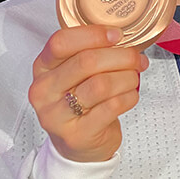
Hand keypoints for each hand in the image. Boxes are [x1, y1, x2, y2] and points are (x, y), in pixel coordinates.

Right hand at [29, 25, 148, 161]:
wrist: (78, 143)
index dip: (93, 35)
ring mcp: (57, 115)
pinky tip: (130, 95)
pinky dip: (129, 96)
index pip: (61, 42)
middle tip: (137, 58)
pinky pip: (111, 106)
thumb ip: (90, 51)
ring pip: (101, 84)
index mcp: (43, 68)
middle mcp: (44, 91)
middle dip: (121, 56)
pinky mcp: (77, 134)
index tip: (117, 35)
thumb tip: (121, 36)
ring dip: (127, 77)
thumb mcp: (76, 73)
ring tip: (134, 77)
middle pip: (86, 62)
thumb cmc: (81, 100)